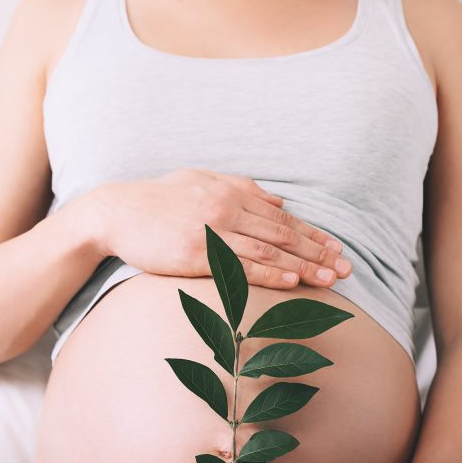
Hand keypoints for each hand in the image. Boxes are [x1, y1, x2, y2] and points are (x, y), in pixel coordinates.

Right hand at [84, 168, 352, 288]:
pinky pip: (240, 265)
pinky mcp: (196, 253)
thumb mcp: (201, 181)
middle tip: (346, 268)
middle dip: (318, 252)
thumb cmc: (157, 200)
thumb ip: (241, 189)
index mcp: (231, 192)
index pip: (282, 217)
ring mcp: (212, 231)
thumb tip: (278, 201)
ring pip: (268, 250)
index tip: (337, 248)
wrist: (115, 212)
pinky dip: (269, 272)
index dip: (313, 234)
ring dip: (302, 265)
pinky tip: (291, 280)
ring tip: (329, 279)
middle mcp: (226, 209)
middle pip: (282, 234)